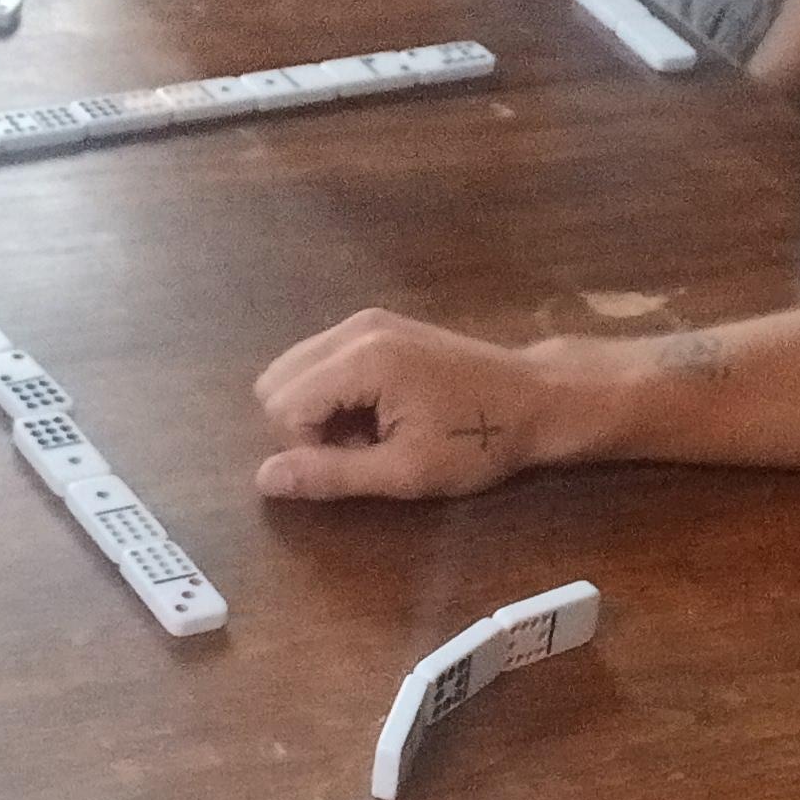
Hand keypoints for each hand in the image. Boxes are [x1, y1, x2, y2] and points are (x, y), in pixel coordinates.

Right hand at [254, 309, 572, 501]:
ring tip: (367, 433)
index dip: (306, 449)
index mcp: (363, 360)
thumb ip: (331, 475)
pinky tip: (373, 412)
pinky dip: (329, 392)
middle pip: (275, 382)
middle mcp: (354, 328)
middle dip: (302, 427)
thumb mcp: (406, 472)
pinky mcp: (375, 323)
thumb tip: (263, 479)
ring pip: (292, 369)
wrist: (535, 399)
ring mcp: (364, 320)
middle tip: (358, 450)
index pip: (282, 407)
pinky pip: (318, 359)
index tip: (356, 465)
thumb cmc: (478, 442)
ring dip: (315, 411)